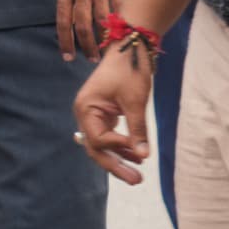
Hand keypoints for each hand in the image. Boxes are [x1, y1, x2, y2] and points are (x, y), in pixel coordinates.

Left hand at [57, 0, 129, 60]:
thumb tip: (74, 14)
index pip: (63, 20)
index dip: (65, 40)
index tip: (68, 56)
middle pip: (82, 25)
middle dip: (86, 45)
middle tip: (91, 59)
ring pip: (102, 19)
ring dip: (104, 37)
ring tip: (106, 50)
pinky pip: (120, 6)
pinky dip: (120, 20)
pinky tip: (122, 32)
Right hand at [73, 44, 154, 183]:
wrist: (131, 47)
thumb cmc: (129, 70)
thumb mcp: (135, 101)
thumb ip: (137, 130)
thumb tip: (143, 156)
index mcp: (86, 108)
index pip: (98, 139)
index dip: (118, 147)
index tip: (139, 152)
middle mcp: (85, 113)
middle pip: (96, 147)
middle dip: (115, 165)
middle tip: (136, 181)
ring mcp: (94, 114)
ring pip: (103, 145)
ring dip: (119, 159)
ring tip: (137, 176)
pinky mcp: (104, 113)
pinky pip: (110, 136)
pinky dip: (122, 147)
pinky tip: (137, 157)